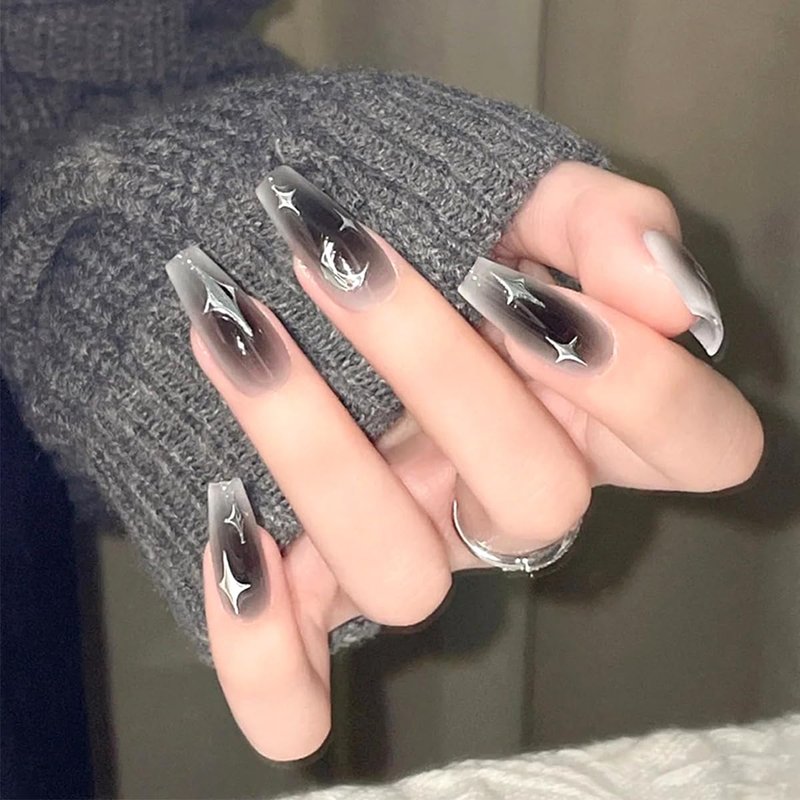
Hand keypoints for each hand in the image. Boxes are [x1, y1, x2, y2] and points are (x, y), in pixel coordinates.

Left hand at [166, 162, 762, 760]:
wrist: (263, 239)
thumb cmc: (403, 217)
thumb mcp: (510, 192)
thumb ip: (599, 221)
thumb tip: (664, 293)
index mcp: (577, 411)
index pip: (698, 445)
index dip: (643, 385)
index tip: (528, 287)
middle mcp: (499, 499)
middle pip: (538, 501)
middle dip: (446, 374)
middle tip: (346, 260)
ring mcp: (408, 549)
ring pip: (400, 579)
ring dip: (316, 455)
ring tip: (238, 334)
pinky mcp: (307, 588)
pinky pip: (298, 687)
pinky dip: (261, 651)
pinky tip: (230, 531)